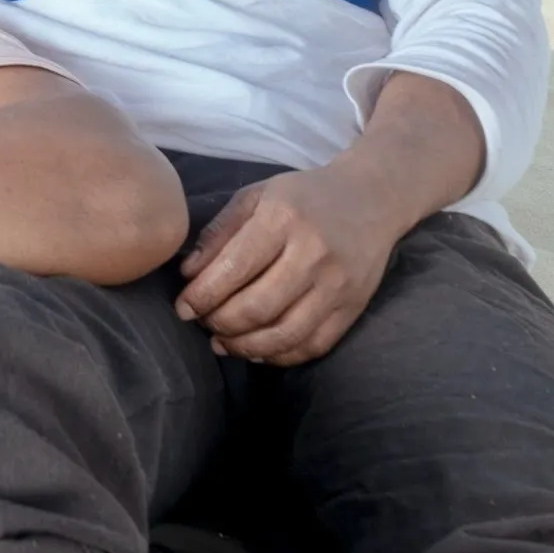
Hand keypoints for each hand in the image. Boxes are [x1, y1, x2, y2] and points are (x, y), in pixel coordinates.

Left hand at [174, 166, 402, 365]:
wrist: (370, 200)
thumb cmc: (302, 196)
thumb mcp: (255, 196)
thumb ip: (219, 232)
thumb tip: (188, 274)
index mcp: (282, 219)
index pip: (235, 267)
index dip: (203, 295)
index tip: (183, 308)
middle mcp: (313, 254)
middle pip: (258, 307)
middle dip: (220, 323)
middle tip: (201, 324)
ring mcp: (337, 286)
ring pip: (285, 334)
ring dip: (246, 346)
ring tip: (221, 342)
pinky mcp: (353, 309)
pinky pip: (313, 345)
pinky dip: (279, 356)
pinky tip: (257, 350)